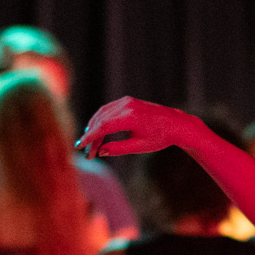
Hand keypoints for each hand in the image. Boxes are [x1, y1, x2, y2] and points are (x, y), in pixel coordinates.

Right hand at [76, 97, 196, 158]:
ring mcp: (126, 101)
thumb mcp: (139, 146)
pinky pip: (108, 110)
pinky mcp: (127, 101)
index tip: (80, 147)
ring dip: (94, 127)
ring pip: (102, 114)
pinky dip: (100, 120)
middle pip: (101, 120)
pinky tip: (96, 131)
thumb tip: (100, 152)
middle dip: (91, 136)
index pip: (103, 127)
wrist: (175, 124)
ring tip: (89, 144)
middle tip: (87, 153)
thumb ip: (118, 149)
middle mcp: (127, 106)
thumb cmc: (159, 138)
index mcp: (130, 117)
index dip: (90, 137)